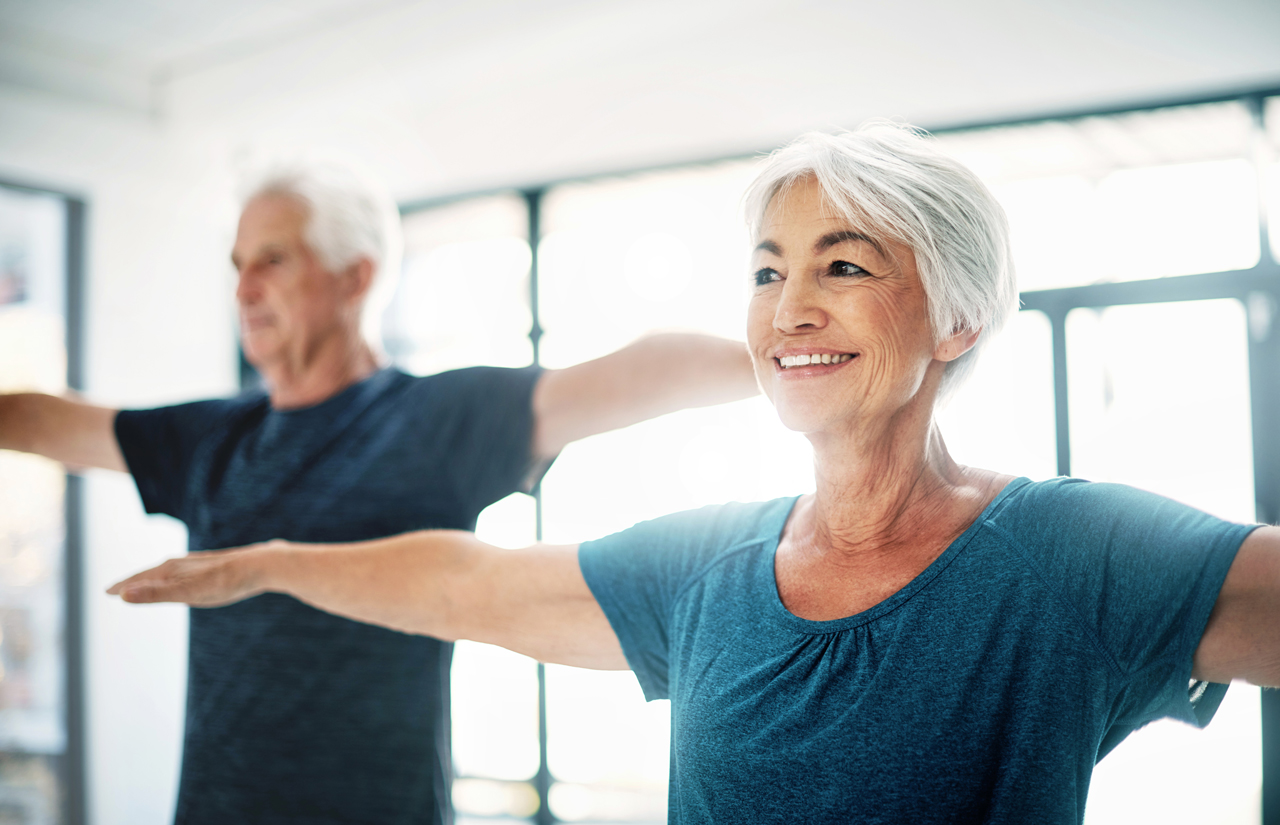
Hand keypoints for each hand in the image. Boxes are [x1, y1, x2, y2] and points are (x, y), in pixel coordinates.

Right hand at [106, 542, 280, 606]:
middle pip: (151, 573)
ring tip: (144, 584)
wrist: (262, 565)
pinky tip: (185, 580)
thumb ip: (156, 594)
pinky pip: (186, 573)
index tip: (106, 591)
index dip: (123, 586)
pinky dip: (175, 578)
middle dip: (133, 582)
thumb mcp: (188, 592)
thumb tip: (122, 595)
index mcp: (172, 569)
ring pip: (169, 572)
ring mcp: (198, 564)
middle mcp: (182, 563)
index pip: (140, 579)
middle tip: (116, 589)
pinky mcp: (214, 567)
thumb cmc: (225, 582)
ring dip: (153, 579)